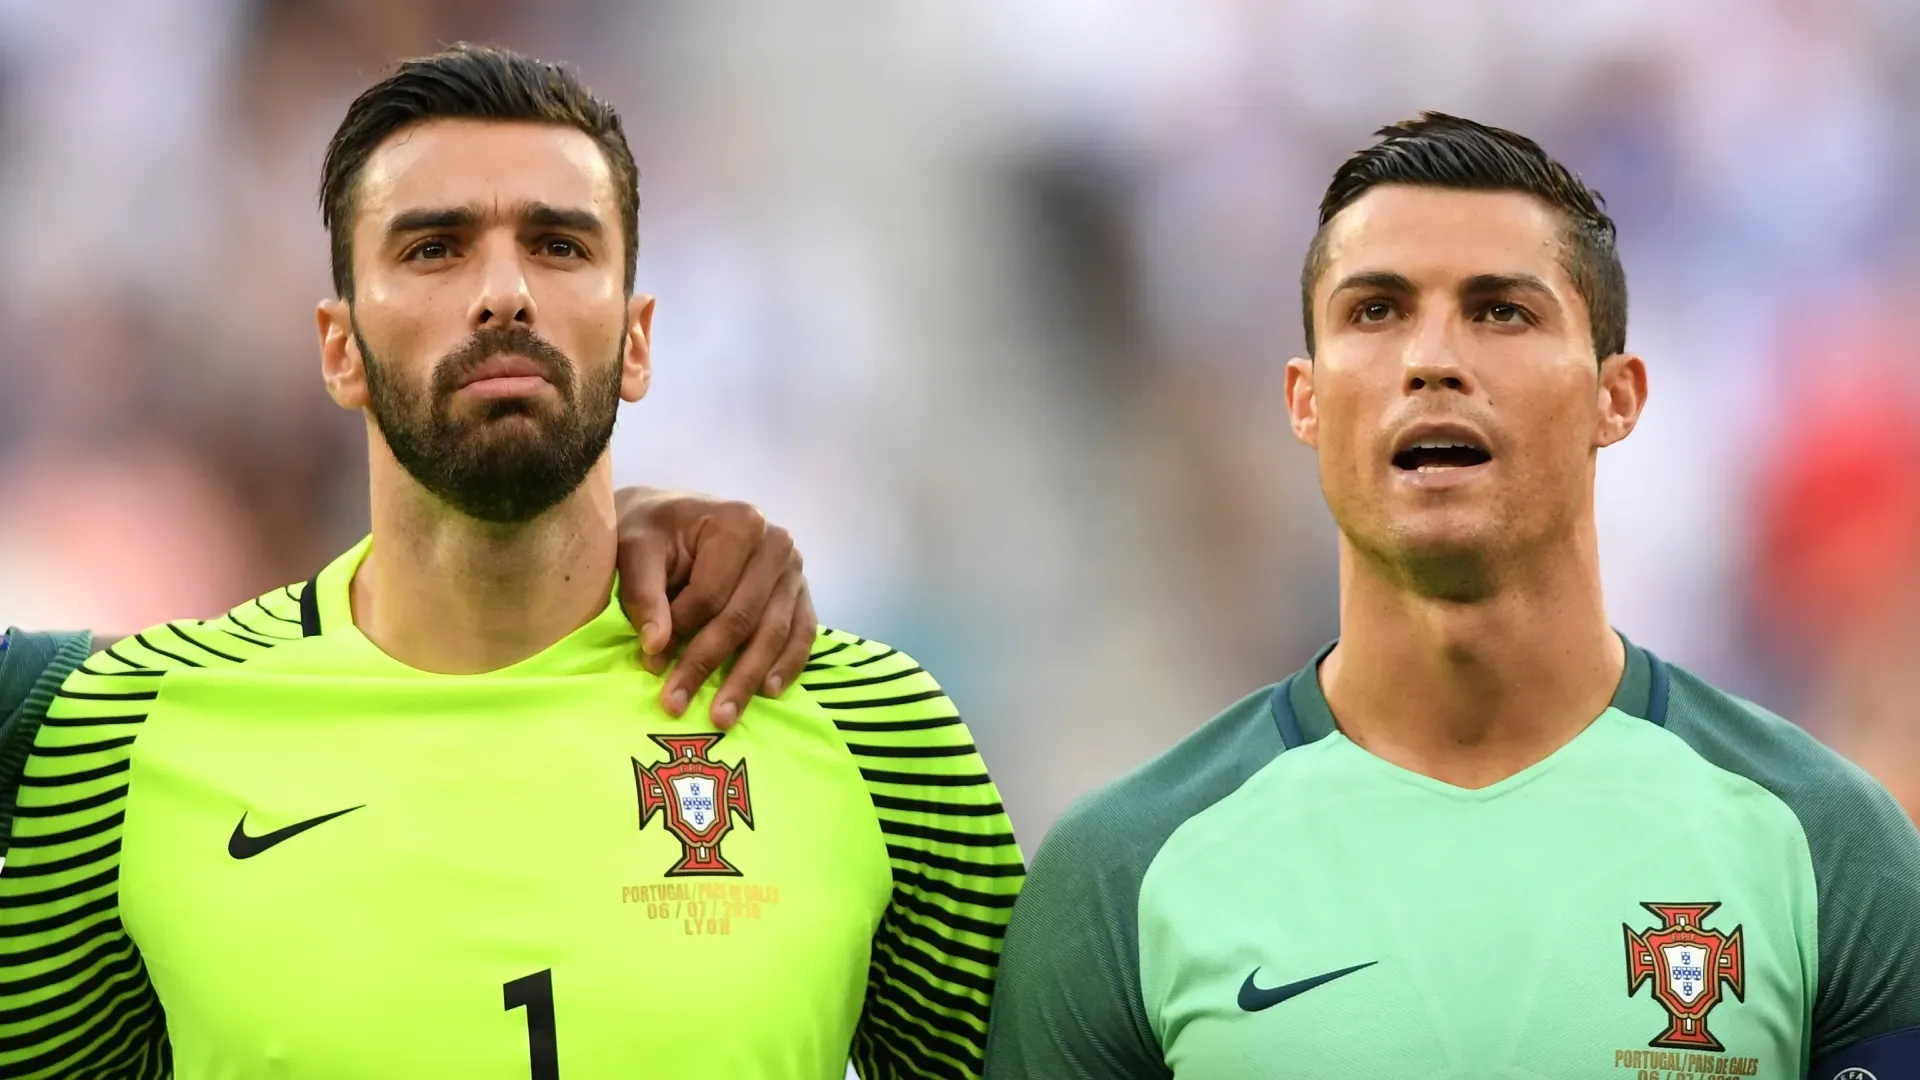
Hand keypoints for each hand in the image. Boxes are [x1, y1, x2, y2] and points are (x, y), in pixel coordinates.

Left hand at [613, 487, 815, 728]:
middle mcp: (776, 543)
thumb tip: (655, 647)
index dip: (681, 629)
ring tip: (722, 717)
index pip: (711, 592)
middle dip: (708, 664)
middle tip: (676, 705)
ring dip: (747, 679)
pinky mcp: (801, 593)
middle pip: (743, 617)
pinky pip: (802, 634)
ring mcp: (795, 570)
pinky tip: (767, 692)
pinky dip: (787, 665)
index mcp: (740, 522)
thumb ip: (643, 594)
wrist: (676, 516)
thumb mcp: (636, 549)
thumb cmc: (654, 531)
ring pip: (773, 633)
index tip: (650, 660)